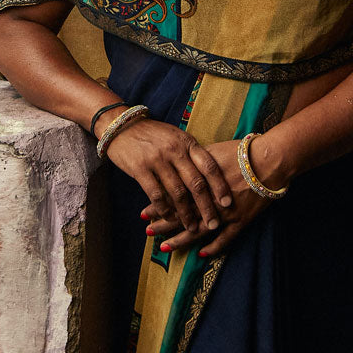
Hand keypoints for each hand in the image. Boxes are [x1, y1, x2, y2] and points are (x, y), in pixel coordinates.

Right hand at [105, 118, 231, 232]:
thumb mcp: (177, 137)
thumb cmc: (154, 134)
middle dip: (206, 206)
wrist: (123, 126)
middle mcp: (175, 150)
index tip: (228, 203)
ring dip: (186, 213)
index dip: (220, 186)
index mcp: (187, 142)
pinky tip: (169, 218)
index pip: (209, 166)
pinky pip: (156, 194)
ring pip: (177, 192)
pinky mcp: (140, 168)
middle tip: (214, 224)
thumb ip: (191, 153)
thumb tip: (210, 175)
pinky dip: (164, 209)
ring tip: (192, 227)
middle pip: (196, 183)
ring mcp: (158, 159)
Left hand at [141, 138, 277, 256]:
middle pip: (183, 215)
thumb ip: (195, 160)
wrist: (269, 160)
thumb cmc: (242, 152)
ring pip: (199, 231)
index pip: (175, 198)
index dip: (159, 205)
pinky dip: (214, 247)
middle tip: (148, 231)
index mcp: (202, 183)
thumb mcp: (213, 151)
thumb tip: (178, 162)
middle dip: (164, 223)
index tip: (144, 212)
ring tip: (164, 248)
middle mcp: (211, 201)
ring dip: (181, 240)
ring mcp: (226, 213)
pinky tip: (200, 254)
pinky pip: (226, 239)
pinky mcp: (241, 220)